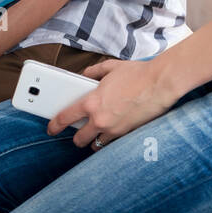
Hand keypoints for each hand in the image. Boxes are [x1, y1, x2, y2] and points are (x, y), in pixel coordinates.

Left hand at [47, 55, 179, 148]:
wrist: (160, 84)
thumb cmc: (138, 74)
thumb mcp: (111, 67)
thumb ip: (94, 72)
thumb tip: (85, 74)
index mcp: (92, 102)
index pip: (65, 117)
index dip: (55, 125)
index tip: (51, 128)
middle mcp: (100, 120)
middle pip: (79, 139)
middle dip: (77, 137)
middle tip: (78, 132)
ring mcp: (114, 130)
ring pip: (96, 145)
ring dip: (93, 141)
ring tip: (96, 133)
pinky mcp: (127, 135)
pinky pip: (113, 144)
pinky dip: (110, 140)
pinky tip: (112, 132)